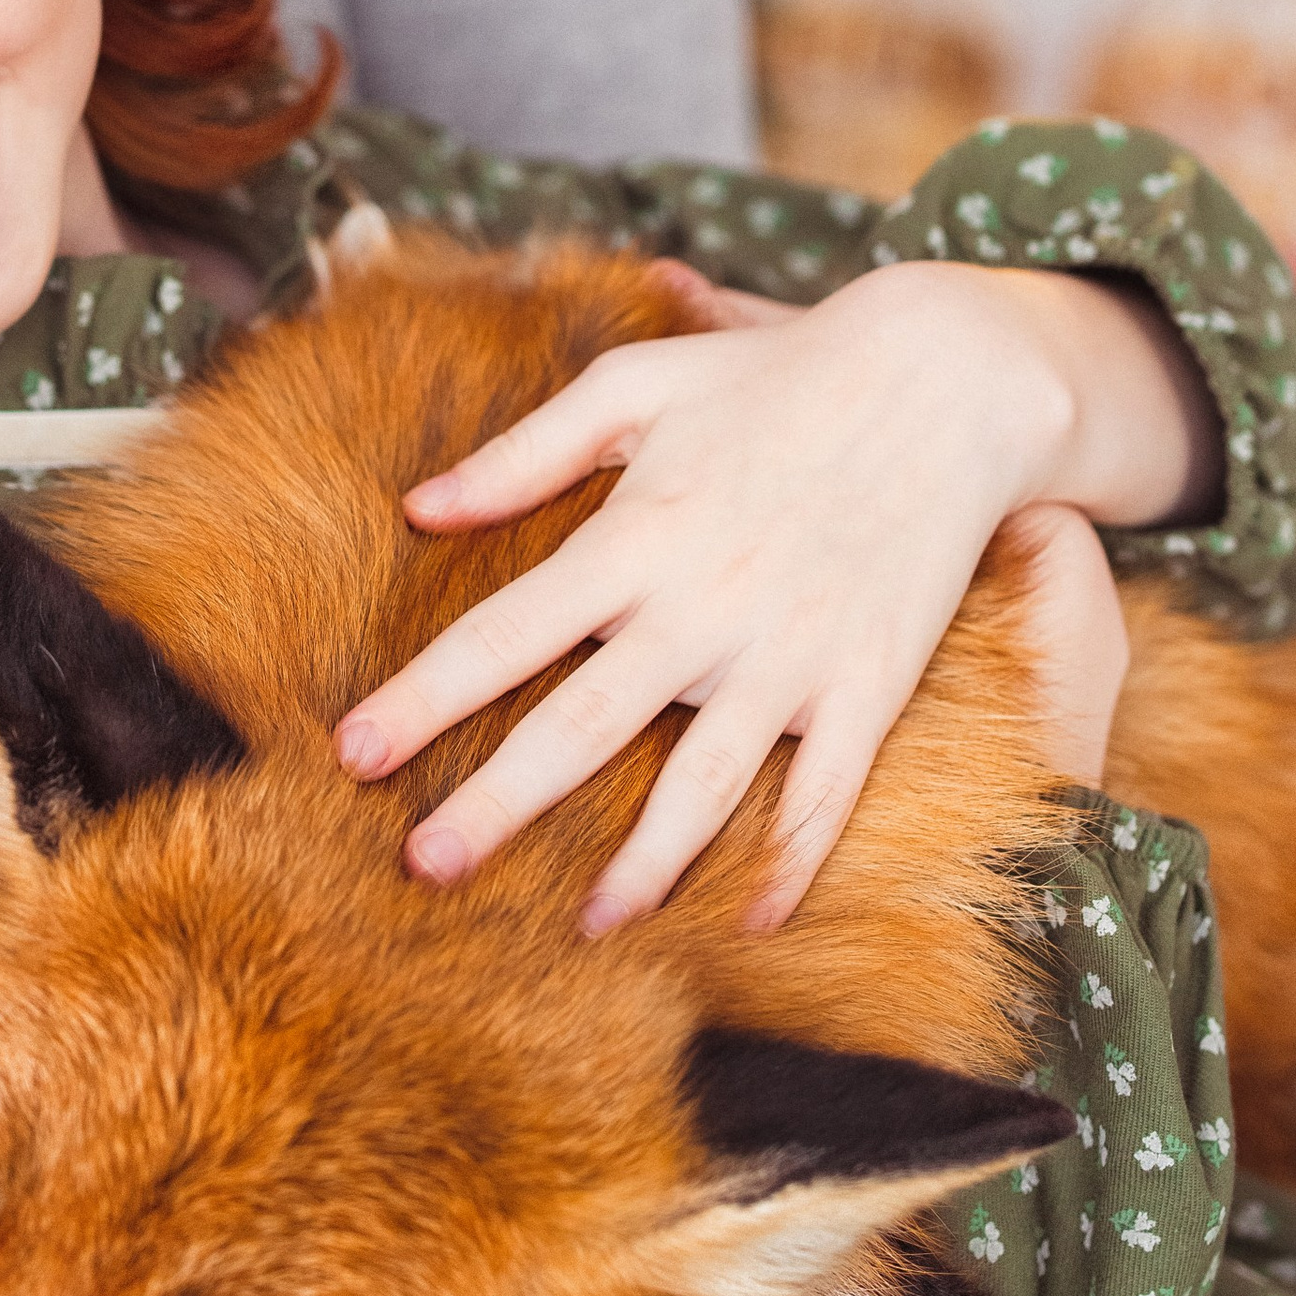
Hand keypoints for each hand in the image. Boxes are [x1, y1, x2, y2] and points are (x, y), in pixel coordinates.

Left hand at [333, 255, 1200, 934]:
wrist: (944, 379)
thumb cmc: (774, 372)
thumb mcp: (638, 384)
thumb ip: (525, 451)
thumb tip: (419, 507)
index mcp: (635, 535)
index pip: (504, 632)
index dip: (423, 696)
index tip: (351, 750)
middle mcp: (702, 607)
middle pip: (580, 727)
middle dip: (497, 804)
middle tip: (422, 867)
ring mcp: (790, 654)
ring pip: (703, 786)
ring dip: (643, 865)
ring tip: (586, 924)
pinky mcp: (868, 682)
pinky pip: (827, 792)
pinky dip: (795, 860)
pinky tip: (758, 920)